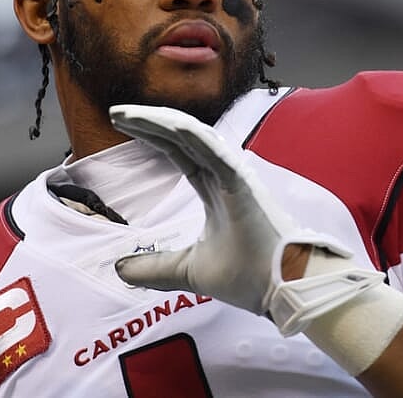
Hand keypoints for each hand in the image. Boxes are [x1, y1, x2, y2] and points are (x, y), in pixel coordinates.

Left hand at [110, 104, 376, 332]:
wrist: (287, 291)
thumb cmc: (251, 275)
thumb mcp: (190, 272)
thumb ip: (156, 268)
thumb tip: (120, 268)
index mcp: (215, 188)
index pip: (178, 152)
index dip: (152, 136)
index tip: (121, 124)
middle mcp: (224, 176)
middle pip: (181, 137)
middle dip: (148, 122)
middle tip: (116, 111)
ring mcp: (235, 177)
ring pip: (195, 138)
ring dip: (163, 123)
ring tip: (129, 114)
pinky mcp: (245, 186)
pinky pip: (218, 155)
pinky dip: (196, 138)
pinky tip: (173, 127)